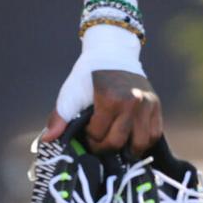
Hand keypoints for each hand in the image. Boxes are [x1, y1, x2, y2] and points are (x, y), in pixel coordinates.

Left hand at [39, 70, 162, 154]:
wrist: (112, 52)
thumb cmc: (88, 74)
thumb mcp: (71, 93)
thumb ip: (60, 118)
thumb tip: (47, 139)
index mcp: (110, 99)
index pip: (99, 135)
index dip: (89, 138)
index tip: (86, 133)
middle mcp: (132, 103)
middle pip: (118, 143)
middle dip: (104, 147)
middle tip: (98, 142)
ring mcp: (146, 104)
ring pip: (140, 143)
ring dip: (127, 150)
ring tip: (116, 144)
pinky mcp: (156, 105)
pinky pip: (154, 134)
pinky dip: (143, 141)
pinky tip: (131, 139)